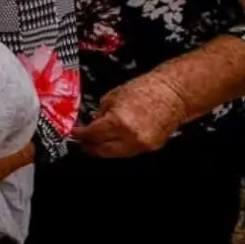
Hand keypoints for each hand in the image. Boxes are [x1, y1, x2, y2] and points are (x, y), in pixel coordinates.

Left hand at [71, 71, 187, 157]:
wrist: (173, 93)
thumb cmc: (146, 89)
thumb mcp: (112, 97)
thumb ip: (100, 113)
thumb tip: (91, 124)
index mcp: (118, 122)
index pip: (91, 135)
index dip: (78, 135)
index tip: (71, 133)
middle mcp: (130, 137)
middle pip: (102, 150)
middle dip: (89, 146)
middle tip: (81, 142)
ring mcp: (142, 145)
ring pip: (115, 154)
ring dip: (103, 149)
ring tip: (95, 142)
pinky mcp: (151, 147)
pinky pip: (129, 151)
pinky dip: (119, 146)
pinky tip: (113, 140)